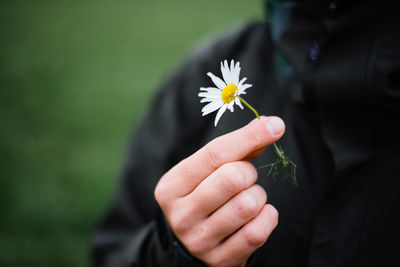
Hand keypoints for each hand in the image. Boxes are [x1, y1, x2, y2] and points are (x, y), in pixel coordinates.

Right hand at [154, 116, 284, 266]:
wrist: (191, 243)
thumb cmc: (203, 197)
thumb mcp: (206, 173)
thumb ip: (236, 150)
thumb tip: (270, 125)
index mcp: (172, 186)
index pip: (214, 154)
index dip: (248, 137)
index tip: (275, 125)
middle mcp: (181, 214)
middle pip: (232, 178)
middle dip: (249, 172)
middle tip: (245, 177)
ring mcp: (199, 240)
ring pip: (248, 205)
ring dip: (258, 196)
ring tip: (248, 198)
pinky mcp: (219, 260)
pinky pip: (257, 232)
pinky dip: (267, 217)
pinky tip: (259, 215)